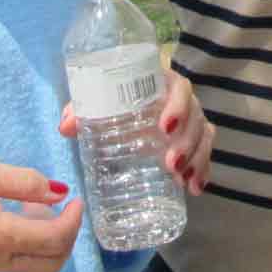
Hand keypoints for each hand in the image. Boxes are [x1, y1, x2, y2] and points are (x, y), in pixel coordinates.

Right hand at [0, 157, 82, 271]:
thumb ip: (23, 182)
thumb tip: (59, 191)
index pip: (53, 240)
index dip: (73, 220)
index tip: (75, 198)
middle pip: (50, 264)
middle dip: (66, 236)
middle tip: (62, 205)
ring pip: (33, 266)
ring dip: (46, 240)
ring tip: (33, 203)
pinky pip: (14, 261)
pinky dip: (27, 242)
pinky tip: (15, 213)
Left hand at [59, 69, 215, 195]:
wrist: (122, 113)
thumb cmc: (112, 102)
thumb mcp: (97, 104)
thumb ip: (80, 110)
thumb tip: (65, 127)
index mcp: (161, 83)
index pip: (179, 87)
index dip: (177, 105)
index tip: (164, 127)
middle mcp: (181, 100)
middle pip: (195, 115)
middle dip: (186, 141)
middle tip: (170, 163)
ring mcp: (190, 120)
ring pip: (203, 134)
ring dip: (196, 157)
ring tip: (182, 178)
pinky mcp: (193, 141)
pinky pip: (205, 152)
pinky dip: (202, 170)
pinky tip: (194, 188)